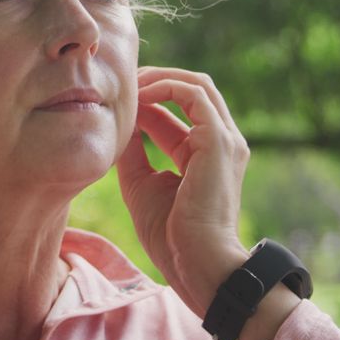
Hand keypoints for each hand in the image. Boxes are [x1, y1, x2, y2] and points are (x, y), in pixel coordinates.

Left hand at [115, 67, 250, 316]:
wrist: (195, 261)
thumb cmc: (170, 234)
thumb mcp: (140, 183)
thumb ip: (133, 152)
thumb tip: (120, 124)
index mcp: (203, 152)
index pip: (177, 109)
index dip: (145, 97)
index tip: (115, 98)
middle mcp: (219, 141)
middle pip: (191, 89)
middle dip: (155, 78)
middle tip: (121, 80)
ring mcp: (224, 139)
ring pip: (196, 84)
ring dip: (159, 78)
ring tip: (128, 84)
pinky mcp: (218, 140)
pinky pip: (194, 94)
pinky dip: (165, 87)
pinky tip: (138, 97)